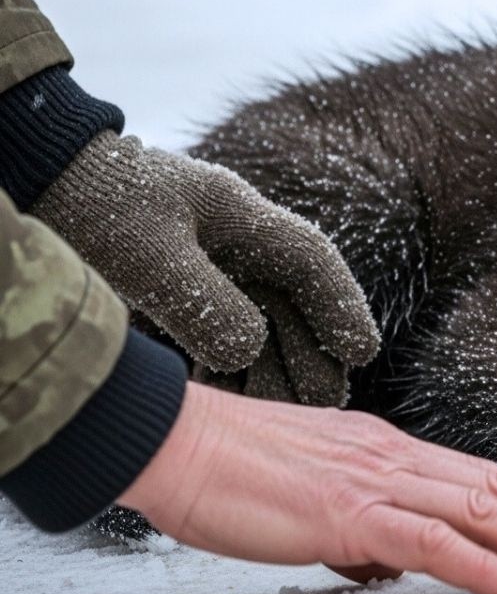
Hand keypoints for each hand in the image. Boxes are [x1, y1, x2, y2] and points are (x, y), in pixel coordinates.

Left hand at [31, 131, 379, 404]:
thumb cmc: (90, 200)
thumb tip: (252, 351)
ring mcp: (209, 265)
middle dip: (311, 355)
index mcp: (239, 215)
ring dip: (271, 369)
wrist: (38, 177)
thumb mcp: (148, 254)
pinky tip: (224, 399)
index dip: (344, 307)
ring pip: (262, 324)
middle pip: (294, 303)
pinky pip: (220, 333)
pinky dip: (227, 368)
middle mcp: (235, 242)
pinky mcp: (180, 289)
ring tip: (274, 416)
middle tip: (319, 405)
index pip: (312, 261)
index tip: (361, 354)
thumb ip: (206, 304)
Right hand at [119, 382, 496, 593]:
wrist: (174, 441)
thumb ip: (362, 520)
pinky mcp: (348, 511)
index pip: (481, 479)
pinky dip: (483, 565)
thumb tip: (391, 556)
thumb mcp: (313, 491)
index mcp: (388, 450)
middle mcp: (394, 457)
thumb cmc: (231, 465)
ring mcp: (375, 480)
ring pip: (483, 511)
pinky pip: (432, 540)